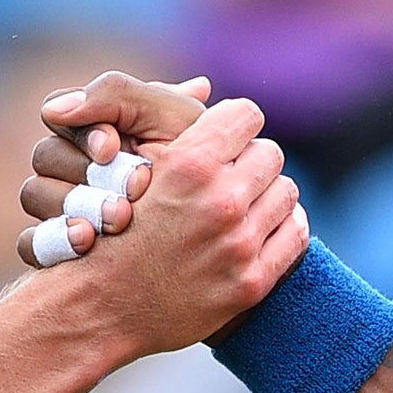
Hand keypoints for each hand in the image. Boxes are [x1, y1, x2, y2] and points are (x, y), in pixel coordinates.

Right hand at [15, 73, 211, 265]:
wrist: (220, 242)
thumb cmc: (209, 171)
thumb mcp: (178, 125)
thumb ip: (128, 96)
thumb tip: (79, 101)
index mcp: (102, 126)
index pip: (64, 113)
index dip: (85, 131)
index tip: (113, 148)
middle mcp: (77, 162)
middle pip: (45, 154)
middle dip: (85, 173)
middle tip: (123, 193)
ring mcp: (64, 205)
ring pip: (34, 193)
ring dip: (70, 204)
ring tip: (115, 221)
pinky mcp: (58, 247)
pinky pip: (30, 241)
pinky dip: (51, 241)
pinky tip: (84, 243)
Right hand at [25, 93, 307, 359]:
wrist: (97, 306)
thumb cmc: (106, 226)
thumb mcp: (122, 164)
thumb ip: (160, 119)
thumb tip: (203, 85)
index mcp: (189, 165)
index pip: (246, 115)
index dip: (232, 124)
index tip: (222, 140)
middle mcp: (220, 202)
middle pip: (270, 154)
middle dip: (249, 162)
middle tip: (229, 178)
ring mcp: (238, 245)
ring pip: (286, 192)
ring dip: (267, 196)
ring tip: (241, 207)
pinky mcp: (251, 282)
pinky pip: (295, 235)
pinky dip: (282, 229)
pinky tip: (258, 232)